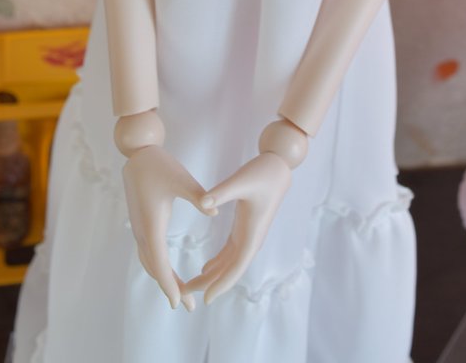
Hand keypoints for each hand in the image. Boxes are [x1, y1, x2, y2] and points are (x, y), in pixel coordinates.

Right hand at [122, 144, 214, 310]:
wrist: (137, 155)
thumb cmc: (160, 165)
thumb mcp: (181, 178)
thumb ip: (198, 195)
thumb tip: (213, 210)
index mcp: (152, 224)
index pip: (160, 263)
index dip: (169, 284)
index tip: (179, 303)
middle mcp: (142, 231)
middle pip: (154, 268)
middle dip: (171, 287)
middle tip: (189, 306)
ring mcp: (139, 228)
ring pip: (150, 262)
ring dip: (164, 278)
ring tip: (182, 293)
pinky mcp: (141, 223)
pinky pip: (149, 252)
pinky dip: (159, 266)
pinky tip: (168, 269)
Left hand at [182, 152, 291, 303]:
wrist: (278, 166)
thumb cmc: (262, 172)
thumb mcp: (240, 180)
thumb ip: (222, 192)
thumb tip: (203, 202)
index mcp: (252, 233)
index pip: (236, 267)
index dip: (222, 284)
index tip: (206, 299)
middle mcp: (252, 238)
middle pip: (230, 270)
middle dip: (210, 284)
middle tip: (187, 293)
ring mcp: (249, 234)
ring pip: (230, 263)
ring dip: (212, 275)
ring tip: (192, 284)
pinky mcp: (244, 228)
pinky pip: (231, 252)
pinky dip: (218, 262)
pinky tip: (206, 268)